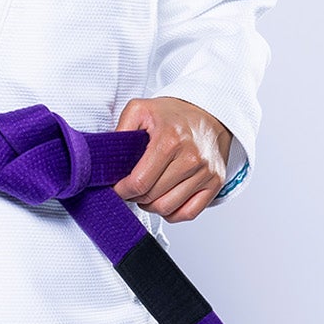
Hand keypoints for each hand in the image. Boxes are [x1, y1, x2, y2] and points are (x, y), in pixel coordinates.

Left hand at [112, 96, 232, 221]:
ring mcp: (205, 172)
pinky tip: (165, 199)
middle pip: (152, 198)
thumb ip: (121, 130)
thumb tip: (107, 159)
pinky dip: (172, 213)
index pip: (139, 183)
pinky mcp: (216, 182)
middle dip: (134, 196)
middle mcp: (191, 158)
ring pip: (168, 208)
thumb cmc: (172, 114)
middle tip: (131, 187)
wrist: (209, 112)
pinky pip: (188, 213)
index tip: (117, 187)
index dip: (122, 190)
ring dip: (151, 205)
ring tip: (147, 192)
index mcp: (170, 141)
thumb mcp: (140, 110)